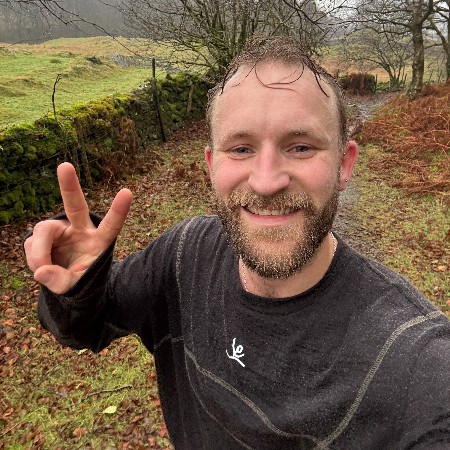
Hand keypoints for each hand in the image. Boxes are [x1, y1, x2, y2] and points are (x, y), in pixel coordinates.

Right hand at [24, 162, 132, 293]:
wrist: (66, 278)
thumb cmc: (79, 279)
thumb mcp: (74, 286)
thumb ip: (61, 281)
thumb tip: (41, 271)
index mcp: (100, 241)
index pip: (111, 225)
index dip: (118, 210)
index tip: (127, 192)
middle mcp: (81, 229)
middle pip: (76, 205)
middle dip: (69, 186)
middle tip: (65, 166)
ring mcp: (62, 229)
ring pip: (43, 231)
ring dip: (38, 253)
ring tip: (42, 270)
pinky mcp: (45, 233)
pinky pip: (31, 242)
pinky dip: (33, 258)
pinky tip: (40, 266)